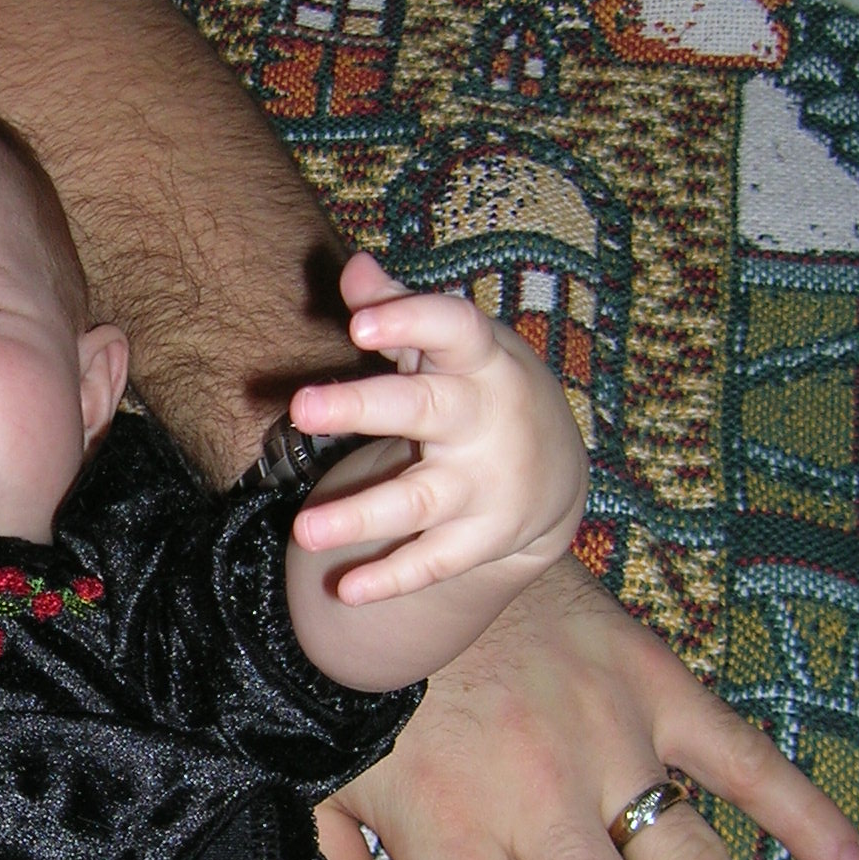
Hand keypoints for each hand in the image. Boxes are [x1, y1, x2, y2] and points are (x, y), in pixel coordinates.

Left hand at [288, 253, 586, 605]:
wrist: (558, 473)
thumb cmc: (481, 389)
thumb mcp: (454, 345)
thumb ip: (400, 310)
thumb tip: (352, 269)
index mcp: (480, 360)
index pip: (453, 329)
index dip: (410, 322)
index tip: (360, 322)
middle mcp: (484, 421)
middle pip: (424, 410)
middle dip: (363, 408)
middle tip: (300, 407)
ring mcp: (484, 484)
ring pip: (420, 500)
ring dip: (361, 516)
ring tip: (302, 530)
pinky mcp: (482, 538)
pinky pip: (433, 561)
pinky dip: (392, 579)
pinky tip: (345, 590)